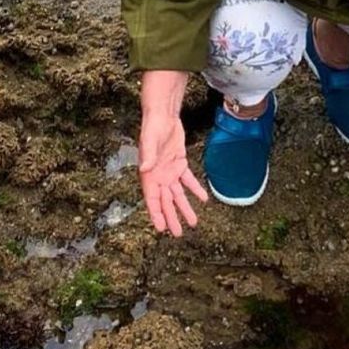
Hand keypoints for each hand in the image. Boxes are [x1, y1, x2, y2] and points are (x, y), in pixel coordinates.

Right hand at [138, 106, 207, 235]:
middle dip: (171, 217)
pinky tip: (203, 199)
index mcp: (149, 175)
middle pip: (165, 202)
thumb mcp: (149, 141)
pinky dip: (195, 189)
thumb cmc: (152, 127)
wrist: (163, 115)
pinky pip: (188, 180)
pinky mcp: (179, 164)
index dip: (156, 214)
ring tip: (193, 222)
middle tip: (177, 233)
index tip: (161, 228)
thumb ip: (148, 156)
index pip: (152, 199)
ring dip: (185, 207)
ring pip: (177, 194)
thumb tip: (145, 169)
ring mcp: (169, 171)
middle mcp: (158, 176)